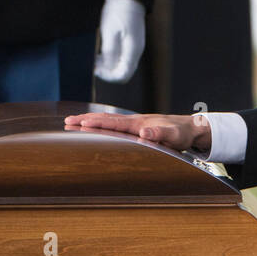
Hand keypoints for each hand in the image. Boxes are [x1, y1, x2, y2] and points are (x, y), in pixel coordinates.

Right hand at [63, 110, 211, 152]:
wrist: (190, 128)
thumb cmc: (182, 133)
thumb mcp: (174, 136)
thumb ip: (160, 135)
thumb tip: (144, 133)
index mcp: (138, 123)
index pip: (112, 123)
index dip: (95, 123)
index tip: (78, 123)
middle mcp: (134, 121)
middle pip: (105, 119)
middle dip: (85, 120)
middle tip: (66, 121)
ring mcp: (134, 124)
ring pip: (108, 121)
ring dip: (90, 121)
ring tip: (73, 123)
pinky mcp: (136, 128)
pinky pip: (114, 125)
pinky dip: (101, 125)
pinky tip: (95, 129)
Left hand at [94, 0, 144, 82]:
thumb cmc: (118, 11)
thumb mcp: (109, 31)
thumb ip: (109, 51)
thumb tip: (106, 68)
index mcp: (132, 50)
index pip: (122, 75)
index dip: (108, 76)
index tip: (95, 70)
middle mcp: (135, 52)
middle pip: (123, 73)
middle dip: (107, 72)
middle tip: (93, 65)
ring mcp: (134, 48)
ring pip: (121, 66)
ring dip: (108, 66)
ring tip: (95, 59)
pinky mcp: (130, 44)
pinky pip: (121, 58)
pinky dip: (111, 59)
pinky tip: (101, 53)